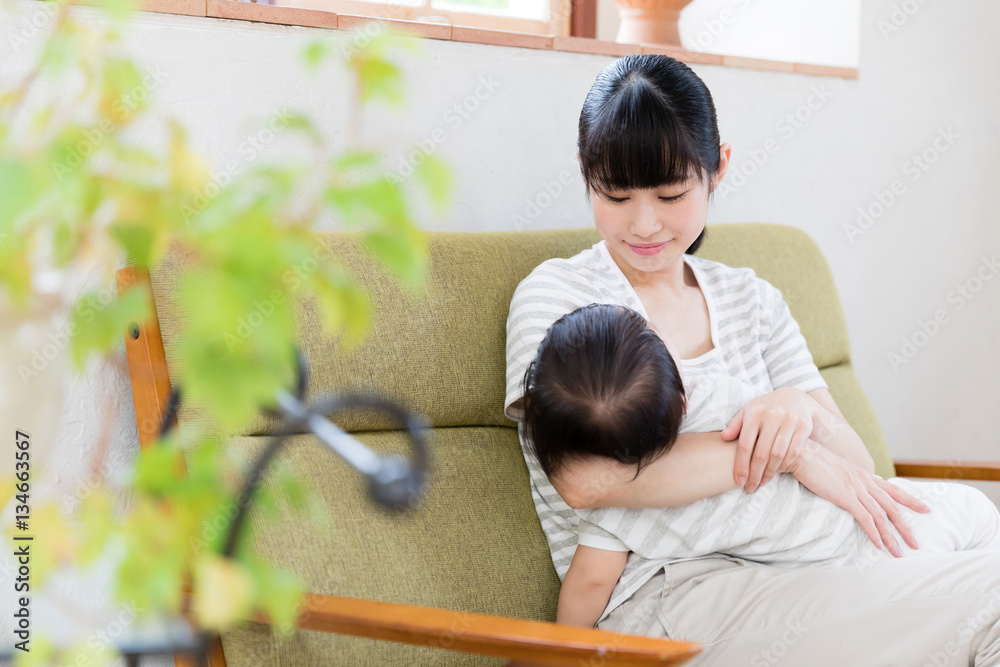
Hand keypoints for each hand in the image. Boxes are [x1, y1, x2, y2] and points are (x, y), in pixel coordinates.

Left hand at [721, 387, 815, 492]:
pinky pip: (793, 452)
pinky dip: (784, 465)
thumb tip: (723, 437)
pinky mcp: (804, 426)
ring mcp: (790, 420)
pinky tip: (777, 472)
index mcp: (755, 412)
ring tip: (762, 482)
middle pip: (761, 452)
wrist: (795, 397)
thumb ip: (736, 424)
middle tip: (750, 487)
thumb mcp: (748, 411)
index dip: (740, 465)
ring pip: (778, 454)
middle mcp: (773, 415)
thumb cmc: (765, 408)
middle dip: (755, 474)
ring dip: (769, 472)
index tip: (738, 481)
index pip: (745, 444)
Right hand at [783, 439, 931, 556]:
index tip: (926, 508)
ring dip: (891, 536)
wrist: (801, 453)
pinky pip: (865, 518)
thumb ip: (848, 480)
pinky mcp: (845, 496)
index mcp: (864, 475)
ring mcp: (856, 489)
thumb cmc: (814, 462)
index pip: (893, 489)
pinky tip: (879, 545)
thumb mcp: (837, 470)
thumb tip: (850, 489)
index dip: (911, 500)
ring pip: (881, 516)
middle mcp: (865, 482)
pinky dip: (874, 533)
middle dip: (906, 527)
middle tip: (916, 543)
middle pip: (892, 507)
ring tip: (898, 552)